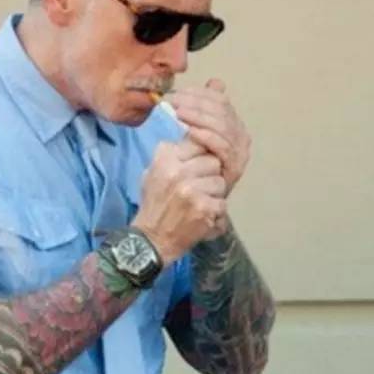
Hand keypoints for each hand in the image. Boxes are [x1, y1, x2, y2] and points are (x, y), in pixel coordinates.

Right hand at [132, 137, 226, 265]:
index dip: (200, 157)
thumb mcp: (153, 172)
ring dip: (214, 193)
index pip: (198, 143)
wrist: (152, 239)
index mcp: (165, 159)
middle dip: (209, 174)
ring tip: (199, 203)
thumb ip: (172, 155)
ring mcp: (192, 190)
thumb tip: (193, 134)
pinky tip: (202, 216)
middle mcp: (178, 171)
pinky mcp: (204, 208)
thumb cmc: (154, 204)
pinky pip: (222, 203)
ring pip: (220, 181)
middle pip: (213, 161)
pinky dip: (215, 212)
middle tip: (197, 188)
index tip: (195, 168)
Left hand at [167, 78, 251, 196]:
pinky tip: (189, 131)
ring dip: (198, 116)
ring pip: (222, 125)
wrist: (191, 199)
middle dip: (195, 103)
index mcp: (233, 124)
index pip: (219, 100)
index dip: (198, 93)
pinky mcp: (235, 167)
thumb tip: (216, 82)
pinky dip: (205, 135)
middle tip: (173, 102)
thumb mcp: (193, 134)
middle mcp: (241, 136)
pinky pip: (222, 145)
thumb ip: (202, 110)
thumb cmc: (190, 166)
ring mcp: (240, 152)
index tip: (177, 93)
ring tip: (178, 113)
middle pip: (222, 110)